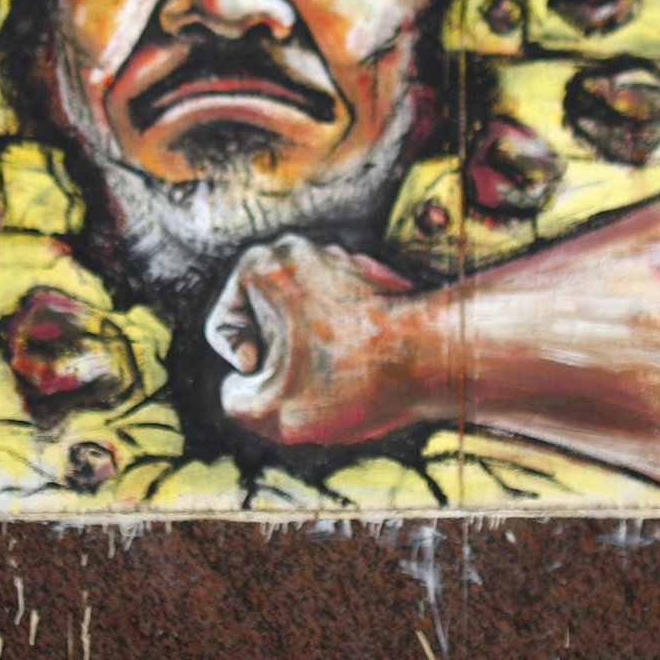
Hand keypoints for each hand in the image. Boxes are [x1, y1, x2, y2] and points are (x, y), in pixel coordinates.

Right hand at [205, 235, 429, 447]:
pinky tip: (368, 366)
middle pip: (263, 326)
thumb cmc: (349, 383)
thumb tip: (247, 385)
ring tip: (345, 376)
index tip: (289, 376)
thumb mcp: (264, 411)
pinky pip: (334, 324)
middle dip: (281, 361)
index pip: (222, 329)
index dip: (249, 370)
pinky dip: (344, 349)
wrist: (437, 361)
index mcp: (259, 265)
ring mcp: (338, 259)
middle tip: (316, 382)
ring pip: (300, 327)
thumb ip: (233, 399)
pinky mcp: (370, 279)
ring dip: (312, 358)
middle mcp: (296, 248)